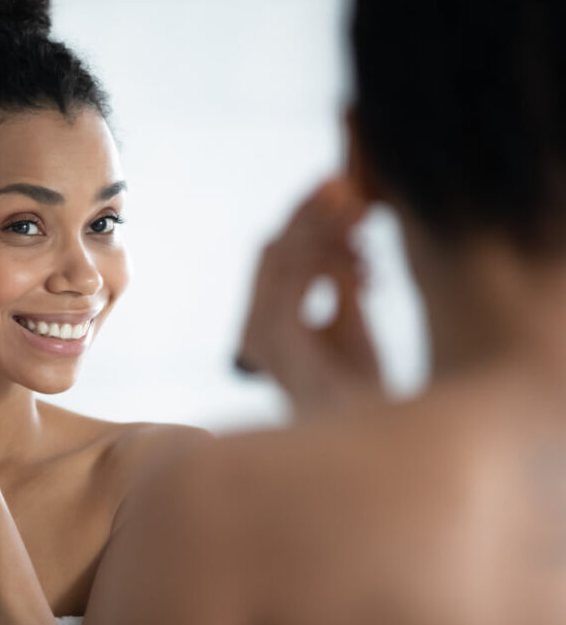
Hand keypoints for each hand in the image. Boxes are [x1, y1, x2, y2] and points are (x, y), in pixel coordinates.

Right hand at [237, 176, 384, 415]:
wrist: (370, 437)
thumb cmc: (360, 387)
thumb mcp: (351, 319)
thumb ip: (339, 278)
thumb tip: (346, 229)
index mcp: (267, 317)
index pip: (276, 249)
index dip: (307, 214)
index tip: (343, 187)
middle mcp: (254, 324)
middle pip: (274, 243)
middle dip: (315, 213)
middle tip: (353, 191)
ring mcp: (260, 332)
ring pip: (281, 252)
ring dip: (326, 232)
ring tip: (366, 232)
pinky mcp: (275, 339)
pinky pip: (293, 277)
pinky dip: (329, 260)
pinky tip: (364, 268)